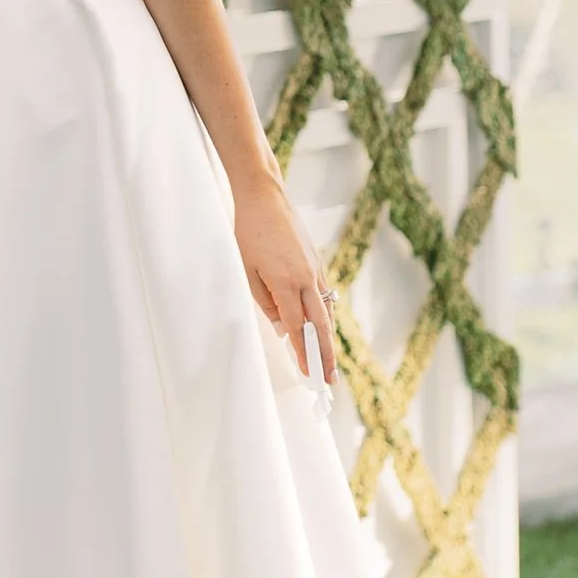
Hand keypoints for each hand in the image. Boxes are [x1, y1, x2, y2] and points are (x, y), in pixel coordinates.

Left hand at [234, 173, 335, 384]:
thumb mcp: (247, 271)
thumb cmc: (249, 233)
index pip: (299, 328)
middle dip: (326, 355)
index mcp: (287, 283)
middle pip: (321, 325)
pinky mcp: (316, 262)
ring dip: (329, 338)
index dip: (304, 353)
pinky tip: (323, 328)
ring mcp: (315, 270)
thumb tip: (285, 328)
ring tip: (330, 362)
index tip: (309, 374)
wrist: (265, 197)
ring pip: (326, 311)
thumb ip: (266, 303)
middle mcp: (307, 279)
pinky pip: (324, 296)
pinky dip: (325, 315)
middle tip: (330, 380)